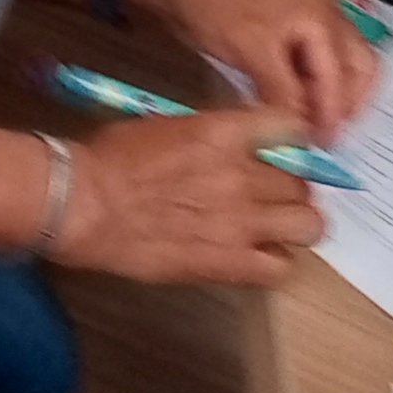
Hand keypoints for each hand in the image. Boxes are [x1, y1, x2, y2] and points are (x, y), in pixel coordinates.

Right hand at [48, 104, 329, 285]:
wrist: (84, 206)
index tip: (288, 150)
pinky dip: (276, 262)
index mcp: (224, 133)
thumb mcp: (167, 126)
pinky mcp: (228, 263)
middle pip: (302, 181)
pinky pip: (282, 267)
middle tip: (273, 194)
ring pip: (308, 225)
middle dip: (292, 188)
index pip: (293, 128)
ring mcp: (240, 222)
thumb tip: (236, 144)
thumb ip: (212, 135)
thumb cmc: (112, 160)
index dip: (296, 140)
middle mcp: (242, 175)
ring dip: (296, 224)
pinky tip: (257, 256)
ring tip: (277, 227)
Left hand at [127, 0, 377, 143]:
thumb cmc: (216, 14)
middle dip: (350, 101)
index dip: (333, 112)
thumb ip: (284, 91)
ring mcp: (317, 12)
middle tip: (332, 134)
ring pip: (348, 59)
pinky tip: (307, 102)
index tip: (326, 144)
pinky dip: (323, 80)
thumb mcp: (251, 55)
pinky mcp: (301, 20)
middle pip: (360, 63)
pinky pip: (327, 54)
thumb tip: (306, 129)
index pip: (338, 74)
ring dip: (340, 92)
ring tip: (322, 123)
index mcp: (319, 15)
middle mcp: (327, 10)